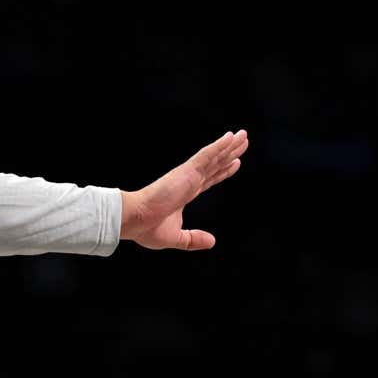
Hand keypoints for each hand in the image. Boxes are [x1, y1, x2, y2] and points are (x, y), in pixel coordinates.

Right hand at [120, 130, 247, 249]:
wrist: (134, 220)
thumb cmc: (147, 228)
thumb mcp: (177, 238)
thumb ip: (194, 239)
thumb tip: (212, 241)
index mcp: (185, 194)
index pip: (209, 179)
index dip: (222, 170)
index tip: (234, 162)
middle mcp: (189, 182)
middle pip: (215, 164)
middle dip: (229, 153)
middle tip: (242, 141)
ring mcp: (188, 175)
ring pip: (213, 157)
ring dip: (229, 146)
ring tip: (242, 135)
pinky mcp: (187, 172)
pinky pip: (206, 156)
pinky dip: (218, 146)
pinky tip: (229, 138)